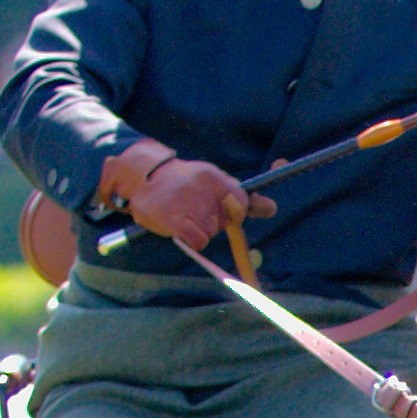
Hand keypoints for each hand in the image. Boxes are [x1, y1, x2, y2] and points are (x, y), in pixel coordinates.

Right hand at [125, 152, 257, 256]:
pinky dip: (192, 240)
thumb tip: (272, 209)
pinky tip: (180, 226)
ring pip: (210, 233)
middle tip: (193, 209)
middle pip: (224, 222)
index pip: (241, 202)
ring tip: (183, 215)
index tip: (219, 208)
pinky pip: (198, 242)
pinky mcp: (171, 218)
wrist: (143, 180)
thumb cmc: (185, 185)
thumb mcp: (214, 184)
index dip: (234, 212)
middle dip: (212, 222)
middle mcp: (199, 185)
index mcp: (212, 175)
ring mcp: (184, 202)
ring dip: (200, 231)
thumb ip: (243, 199)